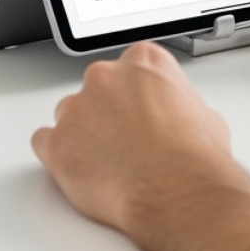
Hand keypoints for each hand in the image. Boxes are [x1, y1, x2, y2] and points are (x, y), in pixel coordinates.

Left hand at [30, 43, 249, 242]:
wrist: (176, 189)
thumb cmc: (192, 155)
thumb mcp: (204, 113)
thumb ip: (178, 105)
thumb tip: (177, 118)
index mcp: (144, 61)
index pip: (130, 67)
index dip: (136, 93)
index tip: (140, 109)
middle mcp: (106, 77)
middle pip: (97, 87)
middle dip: (107, 111)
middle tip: (126, 139)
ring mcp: (76, 108)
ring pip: (69, 115)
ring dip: (83, 132)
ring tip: (108, 160)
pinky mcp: (55, 142)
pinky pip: (45, 142)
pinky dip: (59, 154)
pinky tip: (83, 168)